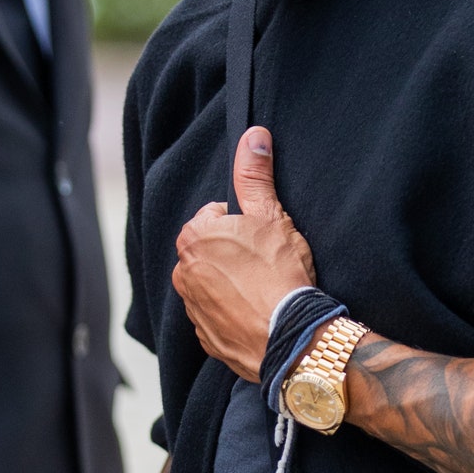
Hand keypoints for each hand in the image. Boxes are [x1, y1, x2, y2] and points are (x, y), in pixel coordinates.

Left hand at [172, 127, 315, 381]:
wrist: (291, 337)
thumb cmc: (280, 272)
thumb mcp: (271, 215)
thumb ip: (255, 175)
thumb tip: (253, 135)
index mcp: (193, 236)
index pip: (217, 217)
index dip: (246, 225)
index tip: (264, 239)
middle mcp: (182, 271)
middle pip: (213, 250)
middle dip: (235, 254)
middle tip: (268, 264)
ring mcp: (192, 307)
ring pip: (214, 283)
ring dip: (234, 283)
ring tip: (265, 290)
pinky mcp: (205, 336)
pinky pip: (219, 315)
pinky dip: (235, 313)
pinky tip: (259, 313)